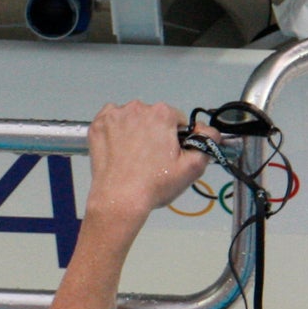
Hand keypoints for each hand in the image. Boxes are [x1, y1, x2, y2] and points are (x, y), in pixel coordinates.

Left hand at [85, 100, 217, 228]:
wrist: (119, 200)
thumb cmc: (154, 185)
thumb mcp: (191, 168)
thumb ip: (207, 143)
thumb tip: (210, 132)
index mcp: (162, 114)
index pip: (176, 121)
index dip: (175, 139)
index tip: (168, 156)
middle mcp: (138, 108)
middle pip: (153, 118)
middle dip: (154, 134)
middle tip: (150, 161)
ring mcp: (114, 116)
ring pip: (132, 119)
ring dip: (134, 132)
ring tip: (132, 158)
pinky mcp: (97, 126)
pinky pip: (111, 122)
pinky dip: (115, 132)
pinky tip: (118, 150)